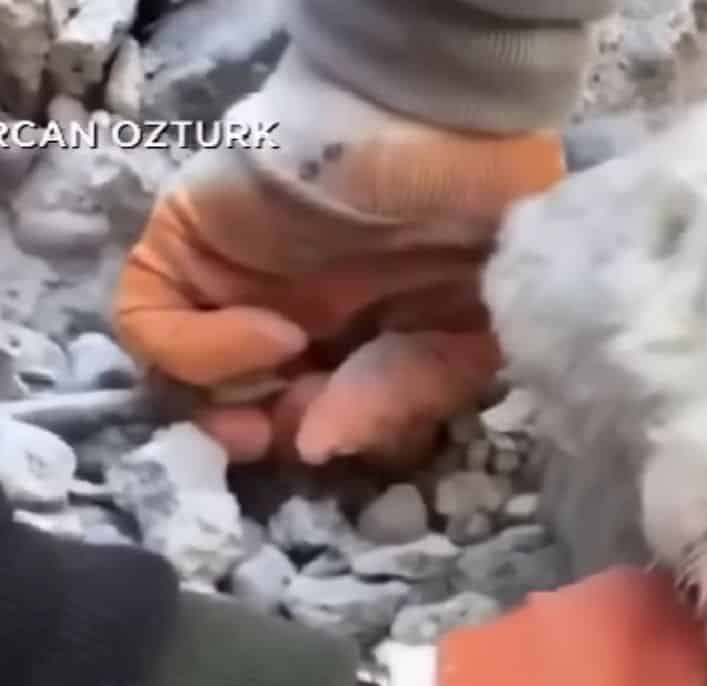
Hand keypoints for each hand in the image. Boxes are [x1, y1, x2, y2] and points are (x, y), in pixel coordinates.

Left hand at [111, 47, 564, 465]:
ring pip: (180, 381)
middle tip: (300, 435)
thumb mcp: (467, 340)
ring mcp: (232, 285)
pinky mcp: (183, 247)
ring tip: (268, 415)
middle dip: (271, 436)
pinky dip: (199, 352)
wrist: (441, 132)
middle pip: (244, 407)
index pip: (316, 420)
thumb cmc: (474, 230)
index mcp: (361, 341)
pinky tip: (274, 335)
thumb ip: (402, 400)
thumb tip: (316, 450)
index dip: (327, 443)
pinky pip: (148, 322)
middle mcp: (291, 318)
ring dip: (221, 412)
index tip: (351, 442)